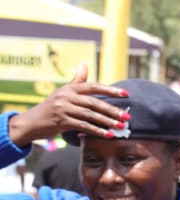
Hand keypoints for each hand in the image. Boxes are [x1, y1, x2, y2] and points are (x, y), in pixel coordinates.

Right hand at [7, 64, 129, 146]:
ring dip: (107, 122)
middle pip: (94, 102)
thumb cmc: (51, 106)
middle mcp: (66, 96)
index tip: (126, 94)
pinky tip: (109, 135)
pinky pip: (83, 126)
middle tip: (127, 116)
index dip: (110, 90)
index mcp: (70, 88)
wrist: (31, 122)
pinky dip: (97, 131)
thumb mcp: (63, 92)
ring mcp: (63, 108)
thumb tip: (84, 64)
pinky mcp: (61, 121)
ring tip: (121, 126)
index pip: (93, 87)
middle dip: (112, 110)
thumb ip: (76, 81)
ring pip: (90, 115)